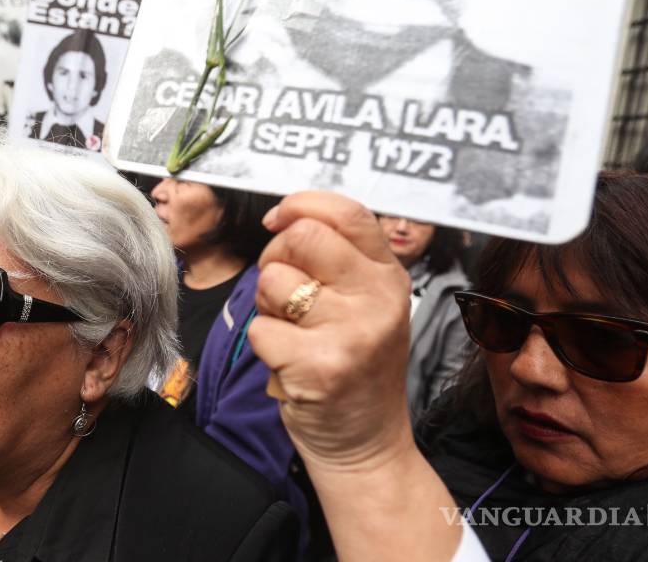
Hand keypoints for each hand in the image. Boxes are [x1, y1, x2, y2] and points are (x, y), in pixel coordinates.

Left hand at [248, 192, 412, 471]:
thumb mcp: (365, 303)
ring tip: (295, 335)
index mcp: (388, 275)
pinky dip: (264, 347)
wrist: (366, 443)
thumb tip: (286, 217)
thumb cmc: (354, 365)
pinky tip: (291, 364)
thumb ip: (338, 258)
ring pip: (273, 282)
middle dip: (275, 258)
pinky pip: (260, 329)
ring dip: (268, 308)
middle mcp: (378, 298)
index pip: (346, 212)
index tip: (279, 220)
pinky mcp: (320, 366)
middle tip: (284, 294)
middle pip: (301, 237)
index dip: (301, 205)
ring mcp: (352, 331)